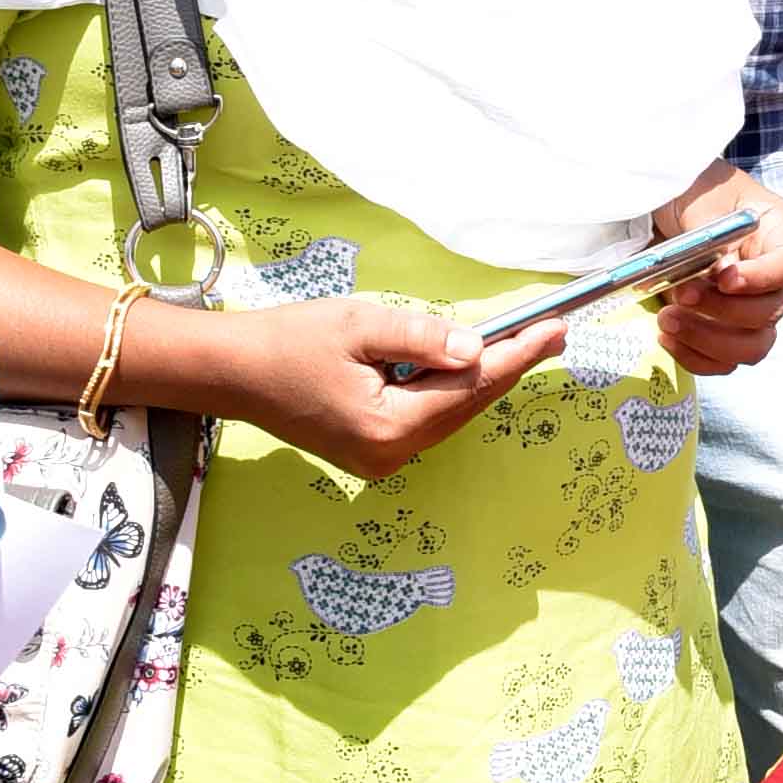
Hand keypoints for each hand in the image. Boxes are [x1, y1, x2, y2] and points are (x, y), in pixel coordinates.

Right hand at [198, 290, 584, 480]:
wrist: (229, 372)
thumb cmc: (286, 342)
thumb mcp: (358, 323)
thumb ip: (422, 337)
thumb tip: (477, 349)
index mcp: (387, 427)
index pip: (468, 388)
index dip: (515, 357)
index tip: (553, 330)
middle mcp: (389, 454)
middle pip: (463, 407)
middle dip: (507, 367)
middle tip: (550, 333)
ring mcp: (379, 458)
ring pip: (446, 414)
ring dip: (478, 378)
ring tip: (521, 342)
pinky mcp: (370, 450)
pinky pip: (424, 417)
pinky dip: (446, 389)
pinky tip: (467, 363)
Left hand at [650, 163, 782, 375]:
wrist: (673, 205)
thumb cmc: (695, 193)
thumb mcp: (701, 198)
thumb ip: (711, 233)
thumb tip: (716, 272)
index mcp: (780, 234)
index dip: (761, 279)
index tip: (723, 279)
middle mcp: (774, 278)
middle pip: (770, 312)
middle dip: (724, 311)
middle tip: (682, 294)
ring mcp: (752, 308)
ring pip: (751, 346)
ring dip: (708, 340)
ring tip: (667, 320)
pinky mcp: (726, 330)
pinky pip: (723, 360)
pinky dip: (694, 356)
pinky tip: (667, 336)